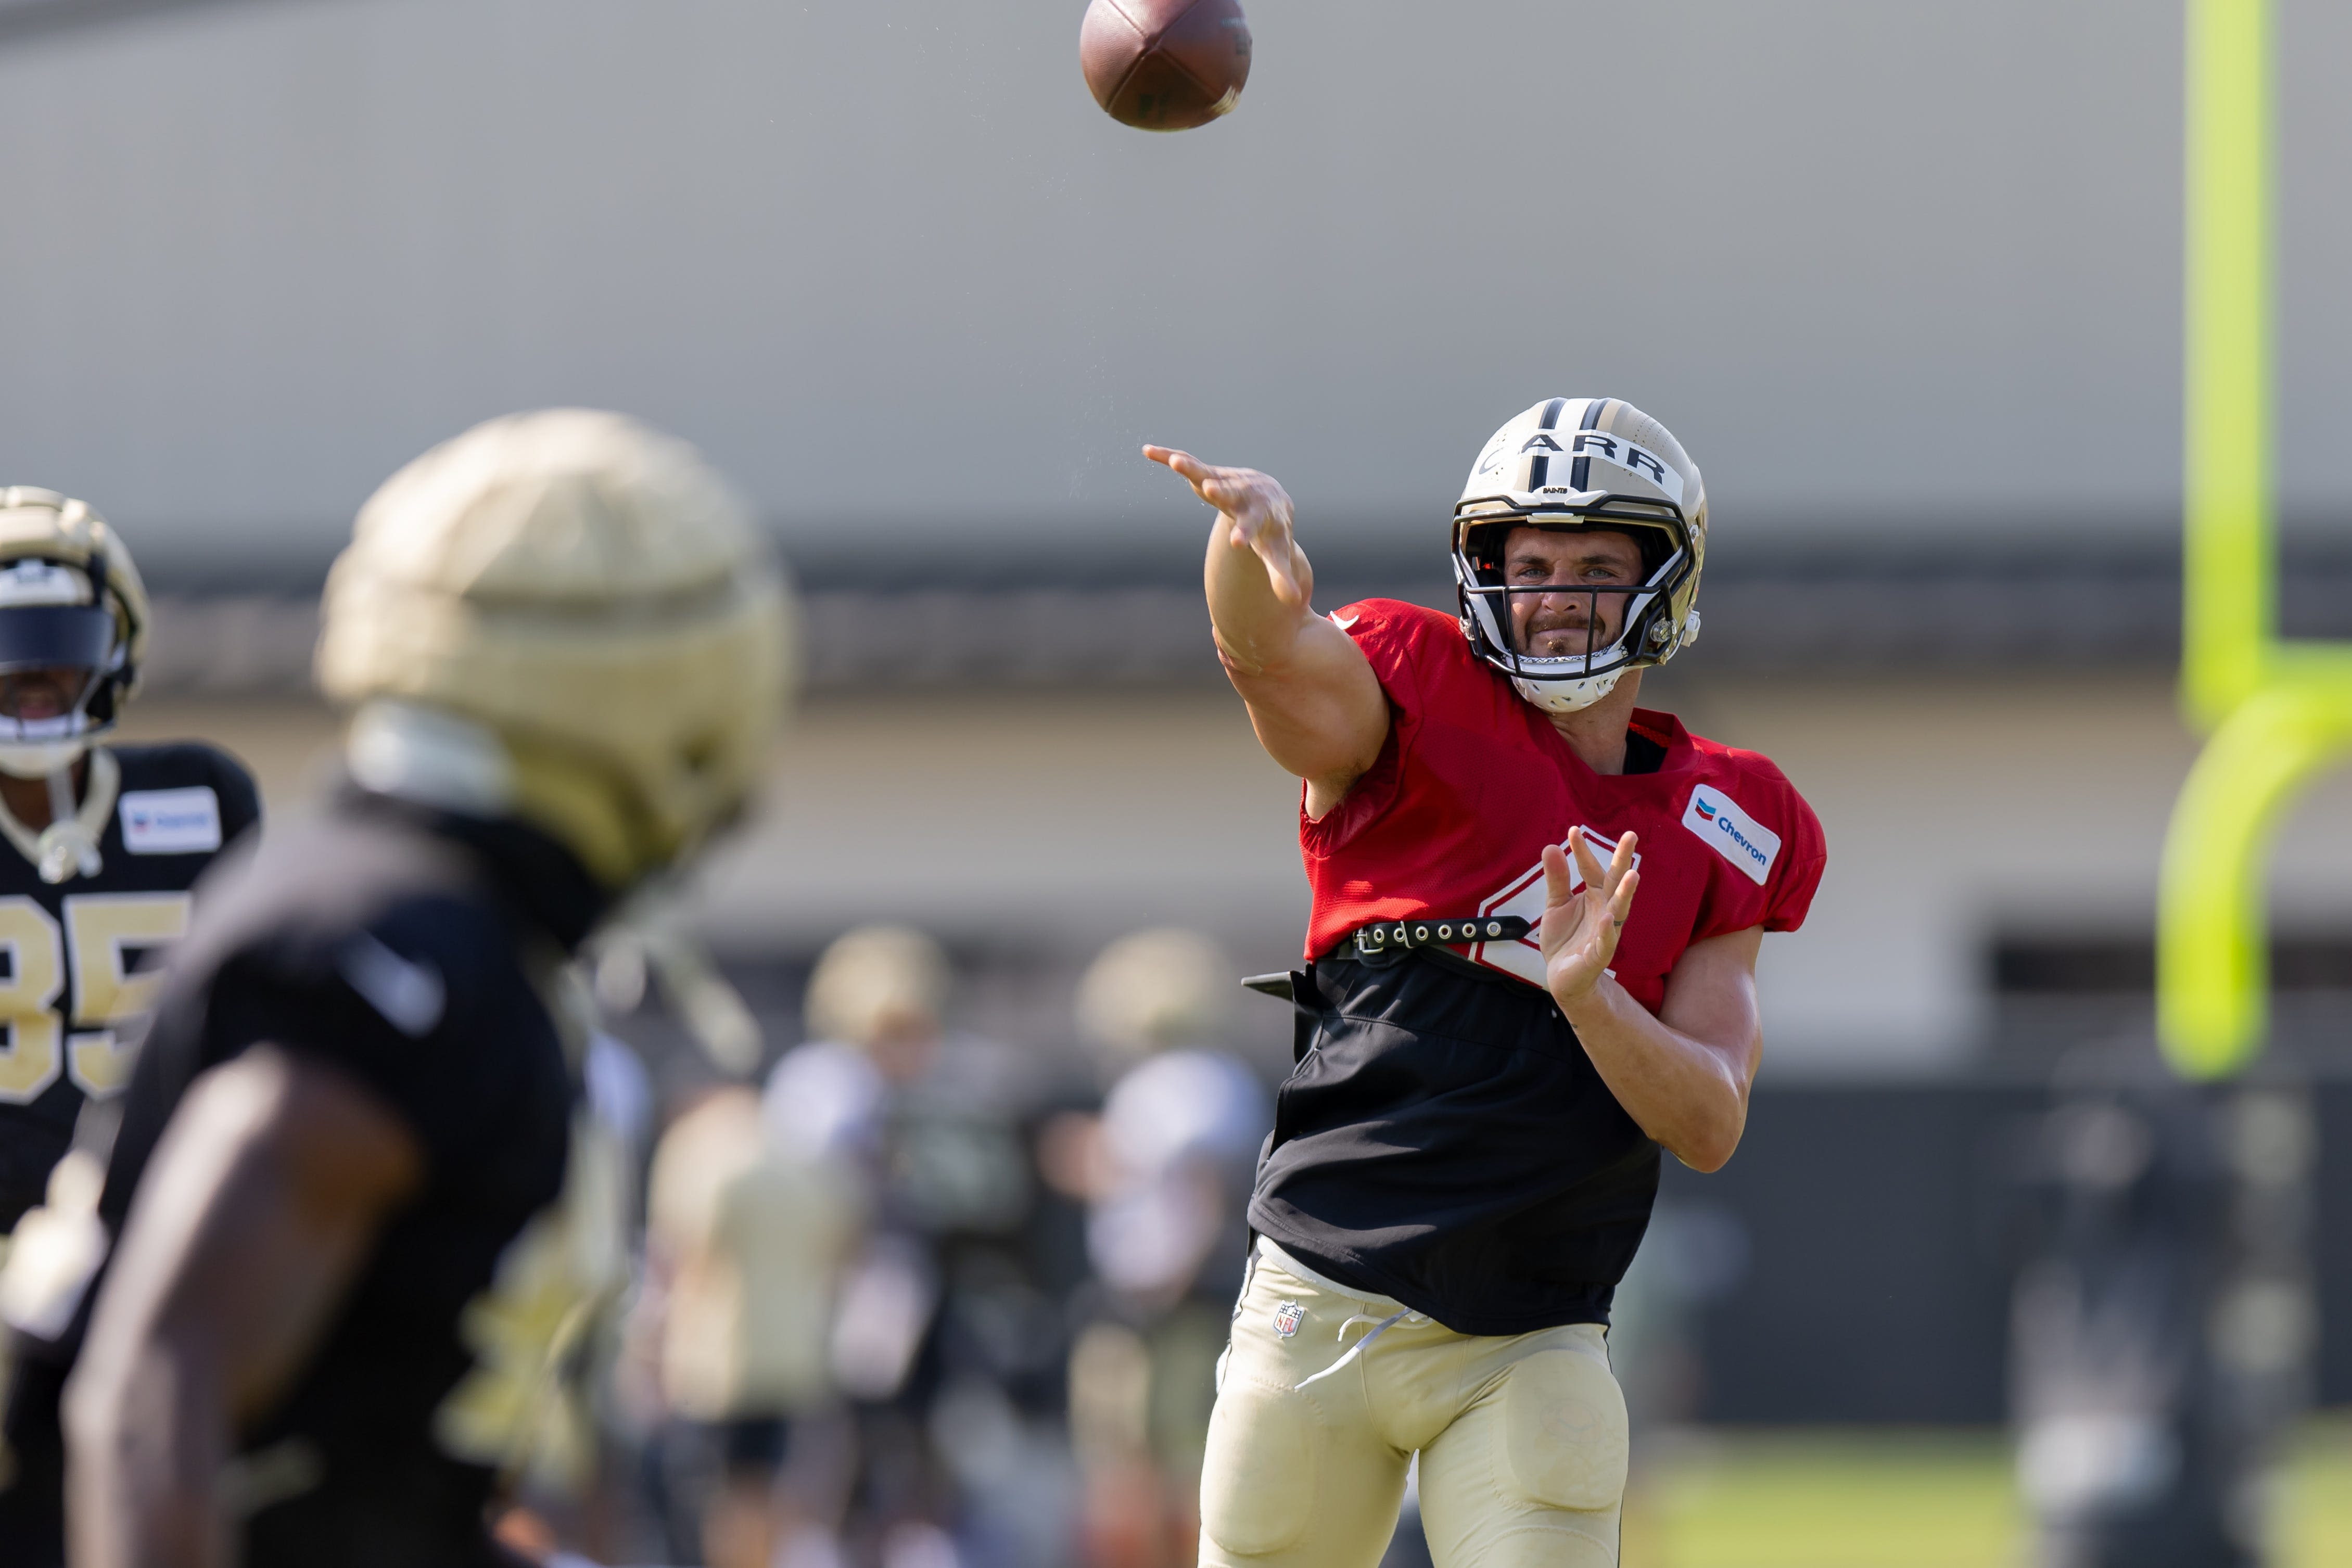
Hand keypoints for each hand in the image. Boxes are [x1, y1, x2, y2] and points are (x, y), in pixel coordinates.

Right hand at [1145, 446, 1310, 607]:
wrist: (1271, 497)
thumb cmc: (1271, 531)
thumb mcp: (1276, 553)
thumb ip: (1281, 575)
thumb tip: (1294, 602)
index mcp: (1258, 517)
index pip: (1252, 527)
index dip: (1245, 534)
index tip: (1237, 542)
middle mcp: (1242, 495)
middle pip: (1231, 494)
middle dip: (1221, 492)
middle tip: (1210, 489)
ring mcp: (1224, 481)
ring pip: (1207, 472)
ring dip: (1191, 467)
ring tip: (1174, 461)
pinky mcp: (1209, 473)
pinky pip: (1188, 464)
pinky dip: (1168, 457)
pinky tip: (1148, 451)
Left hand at [1540, 827, 1639, 1008]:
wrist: (1562, 976)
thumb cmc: (1564, 938)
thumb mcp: (1555, 905)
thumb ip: (1557, 879)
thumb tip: (1552, 846)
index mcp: (1595, 895)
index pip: (1590, 868)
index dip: (1582, 851)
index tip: (1573, 830)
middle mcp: (1605, 909)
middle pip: (1616, 882)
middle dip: (1623, 860)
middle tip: (1631, 835)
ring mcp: (1606, 931)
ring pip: (1619, 910)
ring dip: (1626, 894)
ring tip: (1632, 875)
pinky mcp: (1600, 954)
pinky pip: (1606, 941)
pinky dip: (1608, 931)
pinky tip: (1607, 919)